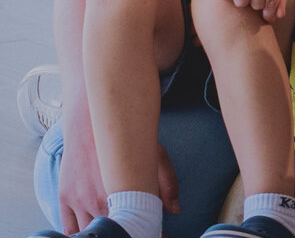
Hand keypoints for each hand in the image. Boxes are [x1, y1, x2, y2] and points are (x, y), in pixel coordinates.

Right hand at [58, 117, 180, 230]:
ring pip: (89, 231)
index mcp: (122, 194)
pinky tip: (93, 232)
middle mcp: (97, 201)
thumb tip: (175, 210)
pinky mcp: (64, 197)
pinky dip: (79, 233)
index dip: (148, 231)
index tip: (157, 233)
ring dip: (104, 233)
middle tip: (137, 230)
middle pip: (113, 231)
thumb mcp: (155, 158)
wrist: (91, 124)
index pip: (135, 226)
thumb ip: (167, 184)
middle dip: (128, 232)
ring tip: (118, 227)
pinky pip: (68, 227)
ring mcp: (78, 200)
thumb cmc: (127, 140)